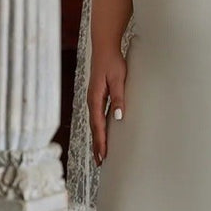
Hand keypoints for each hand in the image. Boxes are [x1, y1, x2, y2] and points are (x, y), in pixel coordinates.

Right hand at [87, 49, 127, 165]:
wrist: (104, 48)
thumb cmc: (112, 62)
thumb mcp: (118, 79)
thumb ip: (119, 97)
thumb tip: (118, 116)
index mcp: (96, 98)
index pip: (98, 125)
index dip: (101, 141)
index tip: (103, 155)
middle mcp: (92, 101)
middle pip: (94, 127)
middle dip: (97, 145)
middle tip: (100, 162)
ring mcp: (94, 99)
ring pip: (95, 123)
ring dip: (97, 138)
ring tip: (100, 153)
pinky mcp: (97, 96)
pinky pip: (97, 116)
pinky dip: (98, 128)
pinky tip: (102, 133)